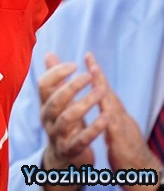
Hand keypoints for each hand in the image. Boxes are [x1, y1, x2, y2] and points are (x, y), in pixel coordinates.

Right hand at [39, 53, 106, 173]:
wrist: (63, 161)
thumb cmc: (64, 124)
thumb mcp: (58, 102)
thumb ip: (55, 80)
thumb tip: (49, 54)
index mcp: (45, 105)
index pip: (43, 85)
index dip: (56, 72)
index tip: (75, 64)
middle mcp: (48, 120)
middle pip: (54, 100)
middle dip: (71, 86)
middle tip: (88, 76)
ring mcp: (58, 136)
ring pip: (67, 118)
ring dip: (84, 103)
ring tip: (100, 92)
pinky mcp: (70, 151)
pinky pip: (81, 140)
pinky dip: (94, 128)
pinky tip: (106, 118)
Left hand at [87, 52, 161, 186]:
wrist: (146, 177)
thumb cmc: (129, 158)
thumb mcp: (117, 135)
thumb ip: (110, 121)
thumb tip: (104, 110)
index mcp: (118, 117)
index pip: (106, 93)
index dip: (97, 76)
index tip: (89, 59)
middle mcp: (122, 120)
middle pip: (109, 94)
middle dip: (99, 76)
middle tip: (90, 58)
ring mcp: (125, 131)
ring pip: (113, 106)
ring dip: (103, 89)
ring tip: (94, 73)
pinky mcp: (124, 146)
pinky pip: (116, 131)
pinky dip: (110, 119)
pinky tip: (104, 110)